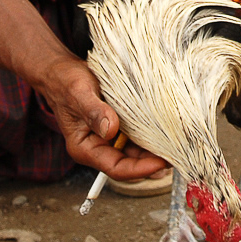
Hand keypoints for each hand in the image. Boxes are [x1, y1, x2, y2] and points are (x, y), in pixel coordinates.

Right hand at [39, 58, 167, 178]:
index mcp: (85, 148)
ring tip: (177, 142)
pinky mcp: (118, 126)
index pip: (116, 168)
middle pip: (131, 163)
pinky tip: (166, 128)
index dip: (140, 169)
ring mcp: (109, 138)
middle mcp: (98, 147)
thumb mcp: (78, 93)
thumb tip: (110, 130)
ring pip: (136, 150)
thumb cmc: (66, 83)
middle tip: (178, 153)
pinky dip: (151, 134)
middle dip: (153, 161)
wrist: (62, 72)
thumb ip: (93, 112)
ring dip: (155, 148)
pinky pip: (137, 135)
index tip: (160, 163)